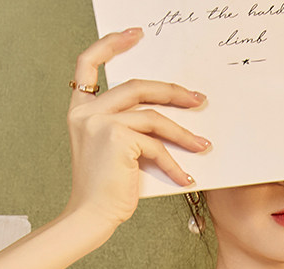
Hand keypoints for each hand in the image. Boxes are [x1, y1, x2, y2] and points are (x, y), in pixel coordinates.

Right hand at [63, 30, 210, 235]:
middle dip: (171, 92)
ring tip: (202, 146)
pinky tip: (185, 178)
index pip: (89, 63)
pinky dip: (174, 163)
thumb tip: (167, 119)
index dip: (111, 44)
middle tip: (197, 99)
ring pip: (152, 117)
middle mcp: (87, 111)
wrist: (91, 217)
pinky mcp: (117, 139)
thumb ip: (128, 130)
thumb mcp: (114, 153)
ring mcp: (100, 122)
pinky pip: (155, 145)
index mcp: (81, 109)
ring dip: (182, 132)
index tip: (135, 35)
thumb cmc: (105, 192)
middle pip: (136, 87)